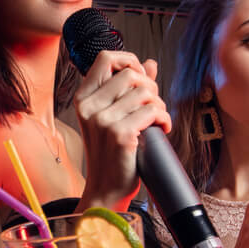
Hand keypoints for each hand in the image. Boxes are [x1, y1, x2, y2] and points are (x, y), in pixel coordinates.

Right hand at [74, 51, 170, 208]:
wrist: (105, 189)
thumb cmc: (111, 154)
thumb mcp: (113, 117)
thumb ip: (129, 89)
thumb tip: (150, 63)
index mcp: (84, 99)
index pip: (105, 58)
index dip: (129, 61)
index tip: (140, 78)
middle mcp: (89, 107)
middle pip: (131, 74)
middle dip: (150, 87)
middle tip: (153, 106)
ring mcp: (103, 121)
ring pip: (146, 92)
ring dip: (159, 105)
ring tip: (156, 120)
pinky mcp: (120, 134)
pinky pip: (153, 111)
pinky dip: (164, 120)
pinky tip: (161, 130)